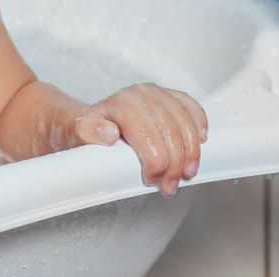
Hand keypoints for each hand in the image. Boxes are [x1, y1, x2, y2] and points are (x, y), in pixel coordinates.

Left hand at [64, 83, 207, 195]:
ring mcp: (156, 92)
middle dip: (175, 164)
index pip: (147, 136)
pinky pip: (191, 106)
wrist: (90, 119)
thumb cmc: (85, 130)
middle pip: (169, 131)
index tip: (152, 181)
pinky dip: (199, 124)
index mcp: (120, 103)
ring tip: (187, 172)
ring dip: (191, 151)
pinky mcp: (168, 95)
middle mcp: (140, 94)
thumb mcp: (77, 134)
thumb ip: (87, 133)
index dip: (155, 163)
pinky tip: (201, 141)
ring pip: (184, 121)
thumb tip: (108, 134)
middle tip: (170, 185)